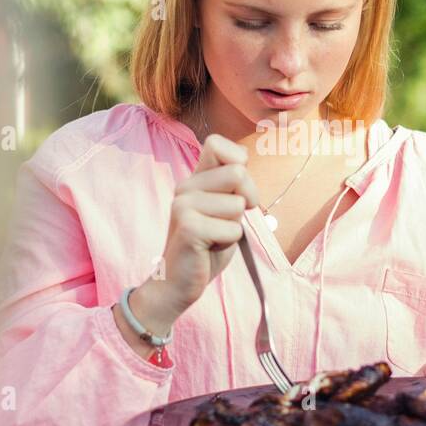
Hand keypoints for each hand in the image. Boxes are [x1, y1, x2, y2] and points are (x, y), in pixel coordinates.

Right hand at [132, 133, 260, 331]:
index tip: (239, 188)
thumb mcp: (224, 211)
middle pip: (238, 173)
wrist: (178, 282)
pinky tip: (209, 248)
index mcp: (194, 180)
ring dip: (234, 226)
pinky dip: (229, 242)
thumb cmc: (206, 246)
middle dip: (247, 199)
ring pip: (238, 205)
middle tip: (231, 220)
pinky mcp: (189, 227)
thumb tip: (243, 163)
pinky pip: (233, 230)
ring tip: (214, 236)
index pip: (217, 143)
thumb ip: (233, 187)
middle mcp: (185, 187)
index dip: (238, 161)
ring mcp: (184, 205)